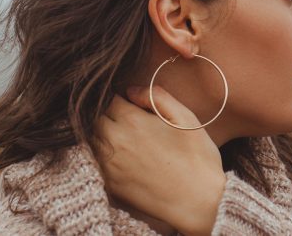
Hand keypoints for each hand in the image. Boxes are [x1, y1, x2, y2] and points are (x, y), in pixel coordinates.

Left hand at [94, 85, 226, 235]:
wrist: (198, 201)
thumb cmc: (197, 157)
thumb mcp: (185, 117)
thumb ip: (156, 96)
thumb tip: (130, 90)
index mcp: (131, 119)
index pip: (112, 99)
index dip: (124, 102)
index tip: (137, 110)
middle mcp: (114, 139)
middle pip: (98, 118)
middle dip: (112, 118)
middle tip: (134, 127)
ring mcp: (109, 163)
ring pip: (93, 139)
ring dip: (106, 137)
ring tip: (129, 144)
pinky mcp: (109, 182)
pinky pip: (95, 161)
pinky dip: (105, 157)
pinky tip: (125, 161)